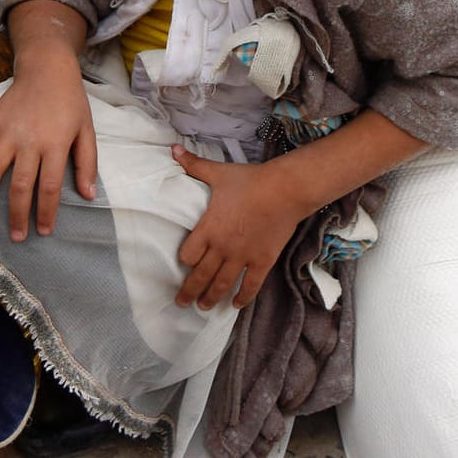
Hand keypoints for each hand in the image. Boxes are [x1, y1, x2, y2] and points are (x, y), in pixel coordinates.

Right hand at [0, 56, 96, 240]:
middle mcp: (28, 141)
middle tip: (16, 237)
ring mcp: (6, 132)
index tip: (42, 231)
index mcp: (55, 144)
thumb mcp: (87, 130)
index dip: (45, 212)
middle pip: (20, 186)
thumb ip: (87, 163)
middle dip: (17, 215)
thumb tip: (88, 195)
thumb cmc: (70, 102)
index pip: (49, 187)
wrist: (47, 68)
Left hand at [171, 145, 309, 310]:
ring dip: (211, 298)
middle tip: (181, 303)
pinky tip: (235, 305)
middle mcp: (222, 247)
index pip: (188, 255)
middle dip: (189, 292)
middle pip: (201, 276)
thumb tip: (173, 149)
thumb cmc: (249, 181)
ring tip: (203, 307)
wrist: (284, 190)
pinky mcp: (262, 261)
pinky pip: (250, 285)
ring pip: (222, 284)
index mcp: (209, 228)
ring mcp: (242, 257)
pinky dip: (242, 297)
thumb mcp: (218, 173)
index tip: (183, 265)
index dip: (184, 261)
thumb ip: (194, 165)